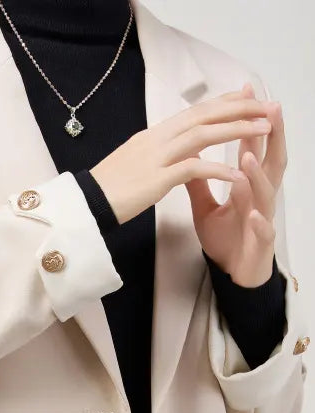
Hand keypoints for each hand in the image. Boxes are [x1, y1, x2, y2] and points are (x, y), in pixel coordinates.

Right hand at [89, 93, 270, 225]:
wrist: (84, 206)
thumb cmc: (106, 191)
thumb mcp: (132, 164)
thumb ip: (154, 154)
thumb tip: (170, 152)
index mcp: (152, 136)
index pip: (193, 112)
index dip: (221, 103)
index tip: (245, 99)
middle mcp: (157, 140)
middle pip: (203, 116)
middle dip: (238, 110)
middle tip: (265, 106)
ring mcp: (156, 158)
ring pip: (203, 135)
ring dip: (236, 130)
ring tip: (262, 129)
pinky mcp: (156, 181)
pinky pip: (194, 170)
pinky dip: (218, 170)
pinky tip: (237, 174)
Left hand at [184, 83, 285, 286]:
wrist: (233, 274)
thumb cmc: (226, 239)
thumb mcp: (206, 208)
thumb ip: (199, 183)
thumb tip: (188, 158)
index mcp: (248, 184)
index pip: (251, 146)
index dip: (248, 120)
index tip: (245, 92)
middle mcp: (260, 196)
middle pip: (271, 160)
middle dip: (271, 135)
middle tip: (269, 109)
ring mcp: (263, 218)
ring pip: (267, 193)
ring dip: (259, 175)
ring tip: (249, 157)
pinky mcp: (261, 242)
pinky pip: (263, 231)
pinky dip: (259, 222)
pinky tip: (254, 213)